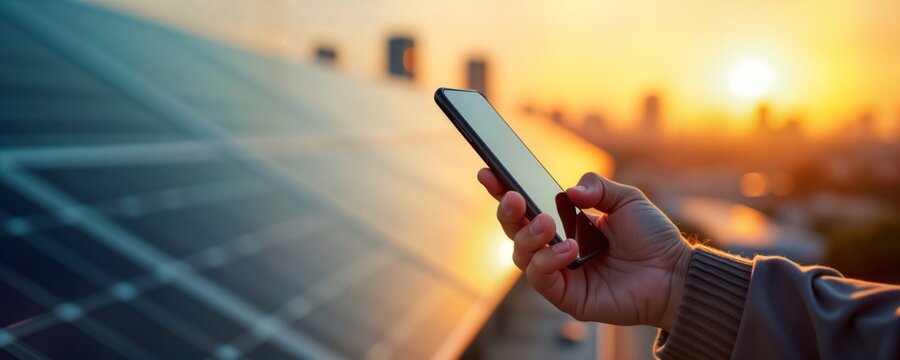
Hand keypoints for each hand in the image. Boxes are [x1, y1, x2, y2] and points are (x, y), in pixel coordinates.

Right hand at [477, 168, 691, 329]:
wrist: (674, 273)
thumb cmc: (652, 237)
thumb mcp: (625, 199)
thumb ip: (596, 188)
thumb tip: (568, 191)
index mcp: (565, 223)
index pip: (526, 207)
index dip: (503, 191)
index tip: (488, 173)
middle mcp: (556, 248)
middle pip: (514, 232)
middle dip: (507, 213)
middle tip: (513, 198)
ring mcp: (560, 274)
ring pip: (521, 256)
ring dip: (528, 237)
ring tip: (548, 224)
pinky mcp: (567, 297)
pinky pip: (542, 280)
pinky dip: (549, 261)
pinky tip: (568, 250)